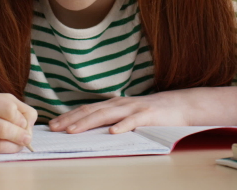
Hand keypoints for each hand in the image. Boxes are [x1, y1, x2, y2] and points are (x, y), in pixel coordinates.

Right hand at [0, 92, 36, 158]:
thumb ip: (13, 105)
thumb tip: (29, 123)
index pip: (7, 109)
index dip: (21, 119)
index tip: (24, 123)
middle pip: (2, 129)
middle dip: (21, 136)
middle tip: (27, 138)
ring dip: (13, 147)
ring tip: (19, 144)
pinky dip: (0, 152)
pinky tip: (2, 147)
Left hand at [49, 86, 236, 134]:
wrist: (183, 105)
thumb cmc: (153, 114)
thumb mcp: (129, 115)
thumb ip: (112, 119)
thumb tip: (89, 129)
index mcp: (115, 104)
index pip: (88, 109)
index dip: (69, 116)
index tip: (53, 125)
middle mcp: (121, 103)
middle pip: (92, 111)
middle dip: (72, 119)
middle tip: (55, 128)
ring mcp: (135, 108)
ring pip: (107, 115)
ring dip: (89, 122)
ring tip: (73, 131)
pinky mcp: (150, 115)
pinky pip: (134, 121)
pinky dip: (123, 126)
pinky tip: (112, 132)